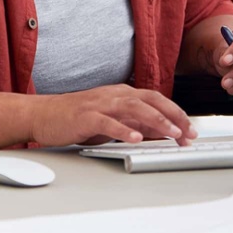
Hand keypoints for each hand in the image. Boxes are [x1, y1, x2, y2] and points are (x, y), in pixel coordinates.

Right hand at [28, 84, 196, 146]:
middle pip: (150, 100)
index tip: (190, 130)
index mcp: (121, 93)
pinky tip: (135, 139)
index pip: (156, 100)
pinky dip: (123, 130)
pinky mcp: (86, 116)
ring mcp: (100, 104)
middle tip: (188, 133)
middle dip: (173, 116)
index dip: (176, 113)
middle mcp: (113, 95)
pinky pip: (108, 122)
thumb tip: (157, 134)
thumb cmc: (74, 118)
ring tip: (171, 134)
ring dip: (156, 121)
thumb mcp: (110, 120)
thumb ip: (133, 123)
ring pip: (134, 108)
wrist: (42, 115)